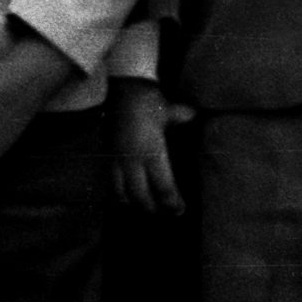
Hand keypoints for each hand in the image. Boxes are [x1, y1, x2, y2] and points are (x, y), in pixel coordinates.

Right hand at [108, 77, 183, 217]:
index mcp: (151, 151)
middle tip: (165, 212)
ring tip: (147, 208)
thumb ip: (182, 117)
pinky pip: (111, 183)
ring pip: (122, 194)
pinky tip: (128, 197)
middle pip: (142, 197)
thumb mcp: (168, 110)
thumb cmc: (148, 100)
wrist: (122, 89)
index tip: (179, 210)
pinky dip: (120, 194)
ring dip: (135, 205)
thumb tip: (194, 116)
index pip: (163, 187)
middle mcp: (133, 160)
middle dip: (154, 209)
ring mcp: (117, 159)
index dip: (172, 203)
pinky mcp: (107, 156)